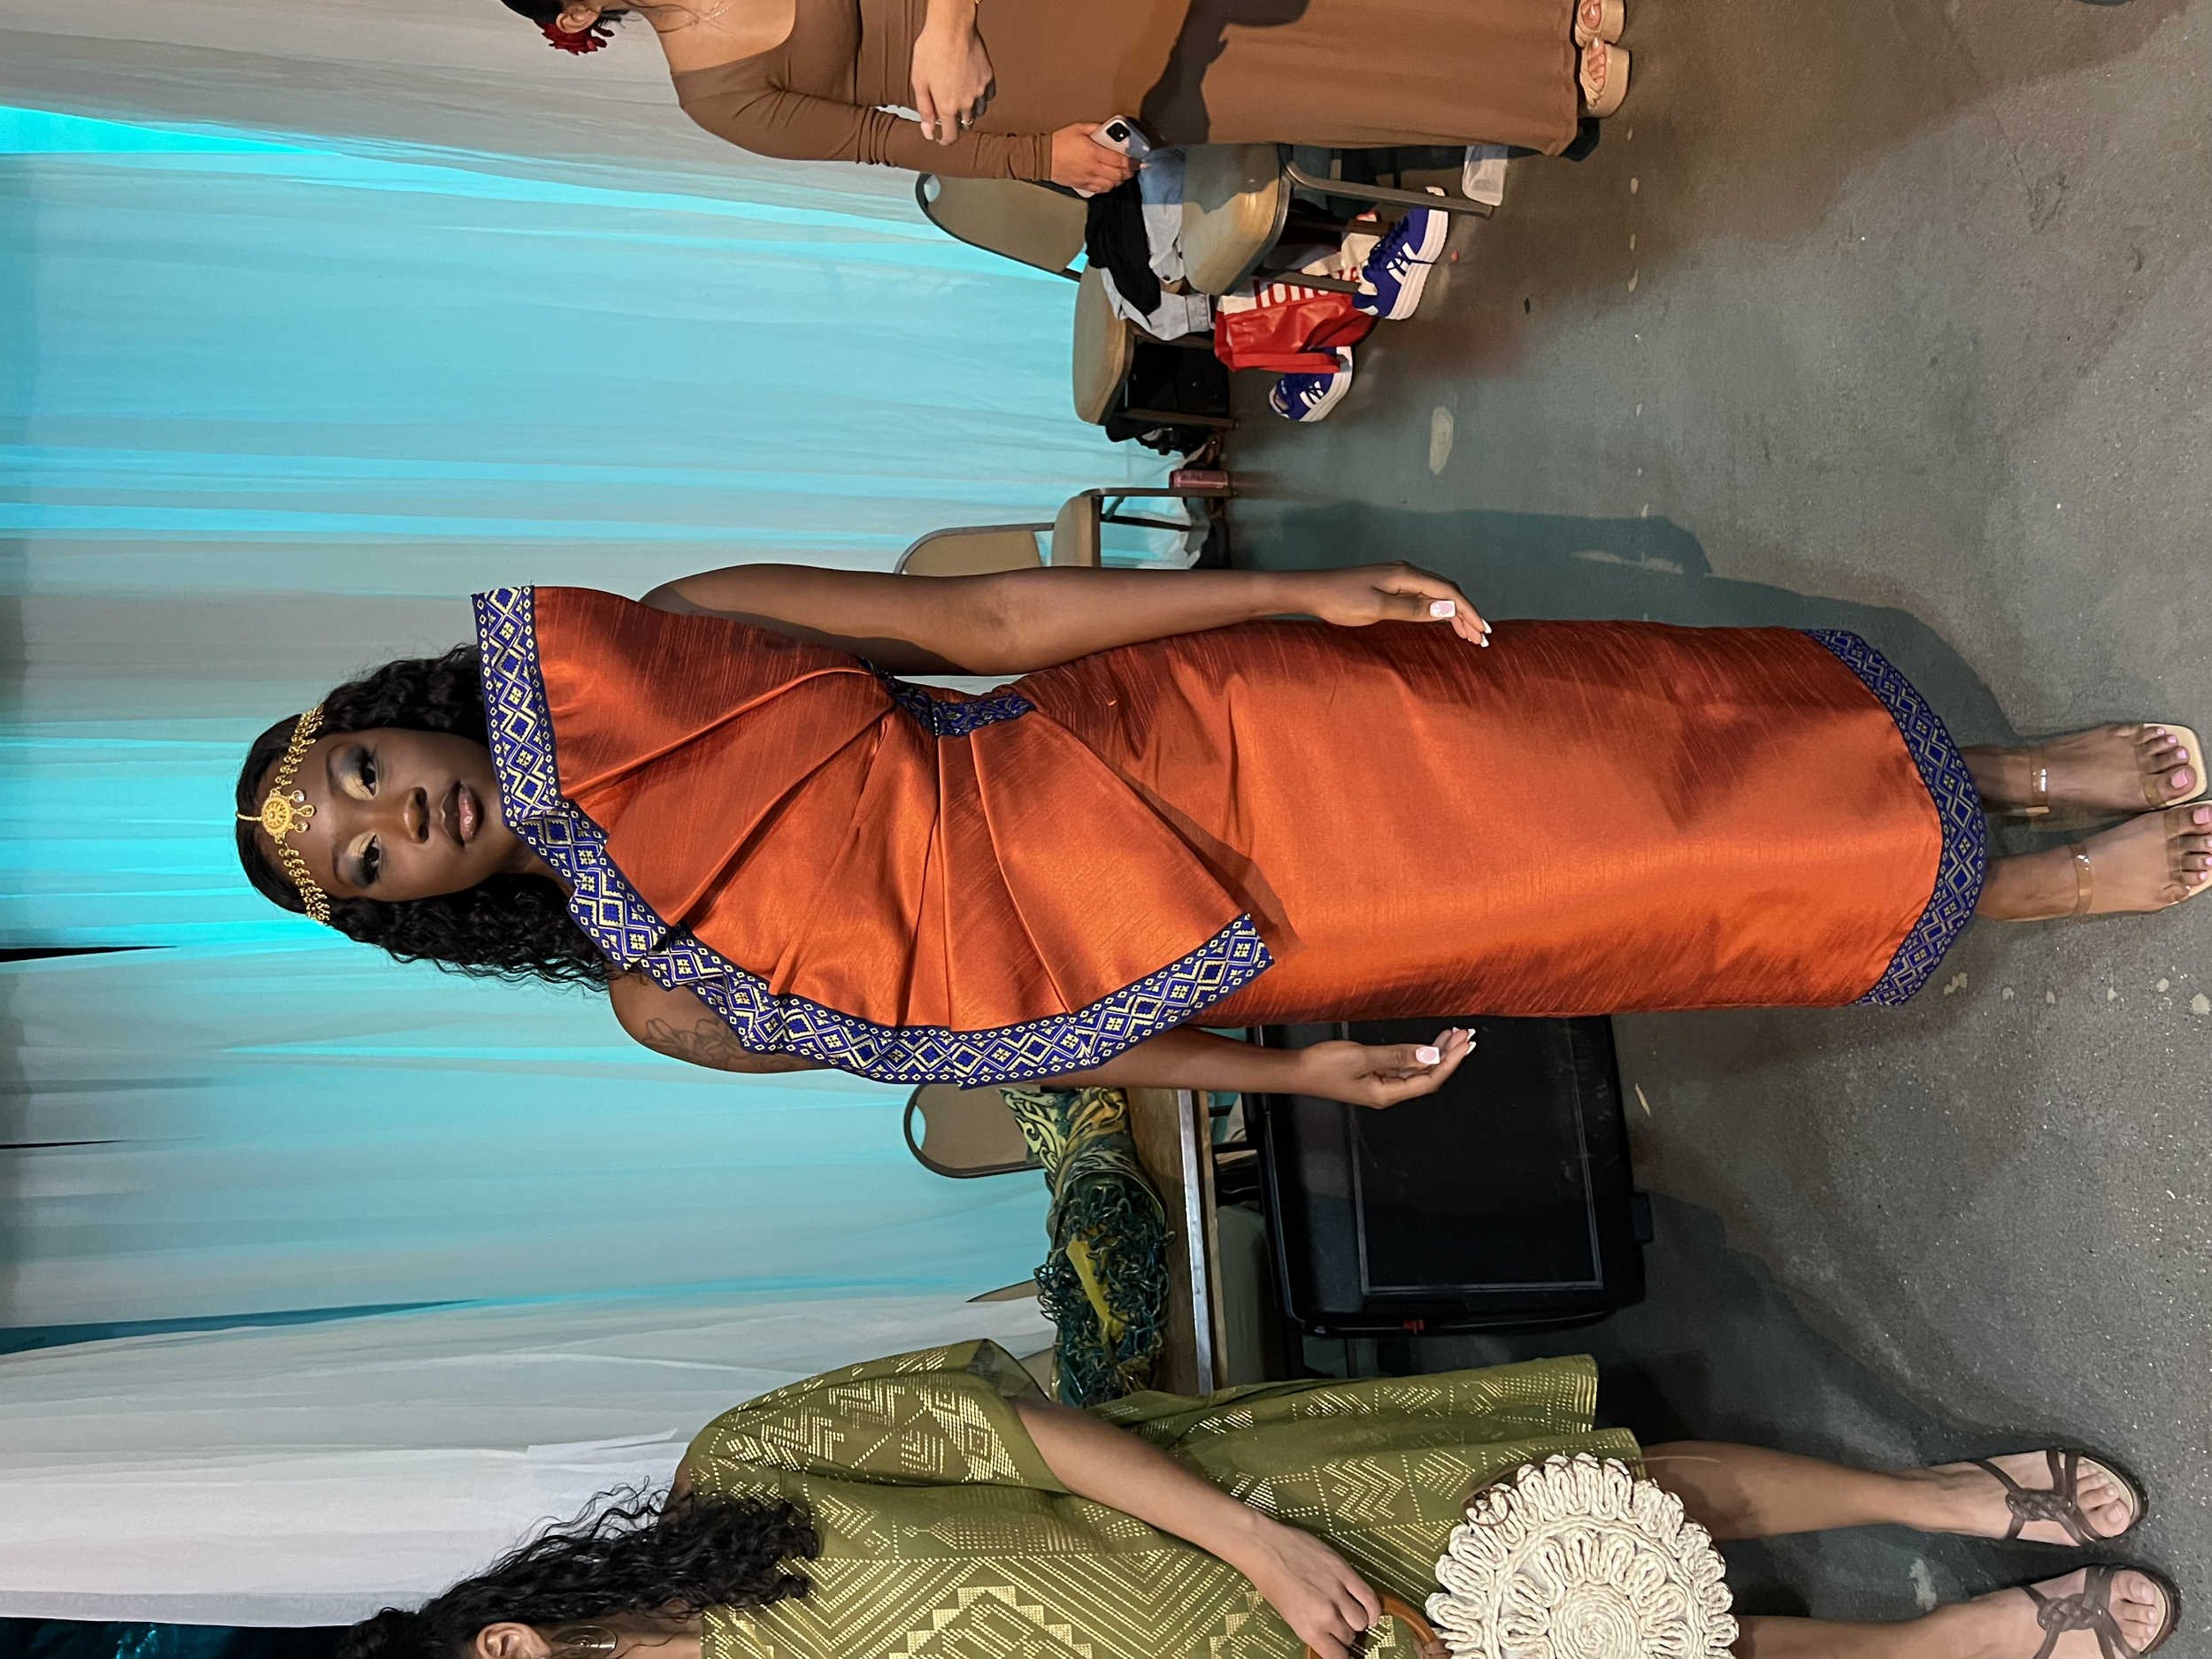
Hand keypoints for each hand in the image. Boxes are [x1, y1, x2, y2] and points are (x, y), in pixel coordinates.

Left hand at [911, 18, 994, 142]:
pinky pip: (988, 96)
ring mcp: (980, 90)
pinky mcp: (988, 77)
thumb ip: (924, 109)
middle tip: (948, 113)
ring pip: (979, 111)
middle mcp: (966, 102)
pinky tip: (973, 90)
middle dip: (956, 123)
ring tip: (961, 101)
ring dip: (970, 111)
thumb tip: (928, 131)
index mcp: (947, 106)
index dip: (945, 140)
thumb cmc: (932, 49)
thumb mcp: (919, 82)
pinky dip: (981, 98)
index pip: (951, 135)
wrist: (952, 27)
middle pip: (965, 124)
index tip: (942, 138)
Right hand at [1051, 123, 1139, 193]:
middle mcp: (1093, 167)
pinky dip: (1110, 186)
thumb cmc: (1059, 142)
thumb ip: (1097, 128)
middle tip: (1133, 167)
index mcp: (1093, 152)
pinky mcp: (1083, 185)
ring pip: (1112, 184)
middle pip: (1119, 174)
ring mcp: (1088, 178)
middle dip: (1129, 172)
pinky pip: (1101, 190)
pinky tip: (1110, 180)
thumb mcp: (1079, 128)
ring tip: (1122, 173)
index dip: (1132, 162)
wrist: (1043, 158)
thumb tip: (1110, 130)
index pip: (1120, 160)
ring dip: (1120, 180)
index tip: (1139, 161)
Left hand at [1227, 1514, 1383, 1658]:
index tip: (1340, 1652)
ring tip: (1351, 1615)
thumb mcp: (1288, 1615)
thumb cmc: (1270, 1580)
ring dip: (1358, 1620)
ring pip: (1361, 1619)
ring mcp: (1337, 1592)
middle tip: (1339, 1626)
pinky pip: (1369, 1597)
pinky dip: (1374, 1608)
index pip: (1337, 1656)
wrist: (1265, 1547)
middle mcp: (1325, 1614)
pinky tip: (1371, 1613)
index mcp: (1308, 1629)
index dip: (1340, 1655)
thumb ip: (1313, 1628)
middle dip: (1345, 1634)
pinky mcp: (1344, 1571)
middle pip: (1349, 1636)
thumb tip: (1330, 1639)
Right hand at [1292, 1027, 1473, 1109]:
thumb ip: (1397, 1055)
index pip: (1430, 1080)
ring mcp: (1382, 1085)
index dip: (1450, 1062)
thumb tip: (1429, 1056)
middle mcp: (1388, 1093)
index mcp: (1387, 1094)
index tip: (1464, 1044)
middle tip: (1466, 1036)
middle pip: (1428, 1077)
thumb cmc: (1323, 1066)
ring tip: (1452, 1036)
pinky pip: (1405, 1067)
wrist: (1298, 1071)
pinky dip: (1420, 1054)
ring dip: (1436, 1054)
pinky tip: (1427, 1045)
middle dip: (1449, 1056)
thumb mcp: (1362, 1056)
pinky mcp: (1375, 1077)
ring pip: (1418, 1071)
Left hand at [1296, 562, 1490, 645]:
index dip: (1469, 612)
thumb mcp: (1378, 608)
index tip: (1483, 631)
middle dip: (1467, 614)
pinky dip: (1437, 610)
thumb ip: (1413, 609)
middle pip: (1447, 592)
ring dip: (1454, 614)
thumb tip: (1446, 609)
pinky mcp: (1391, 585)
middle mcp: (1407, 572)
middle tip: (1480, 639)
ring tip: (1468, 635)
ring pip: (1436, 595)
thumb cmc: (1340, 600)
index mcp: (1407, 576)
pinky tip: (1443, 622)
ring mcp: (1399, 578)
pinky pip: (1424, 596)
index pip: (1449, 593)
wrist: (1313, 591)